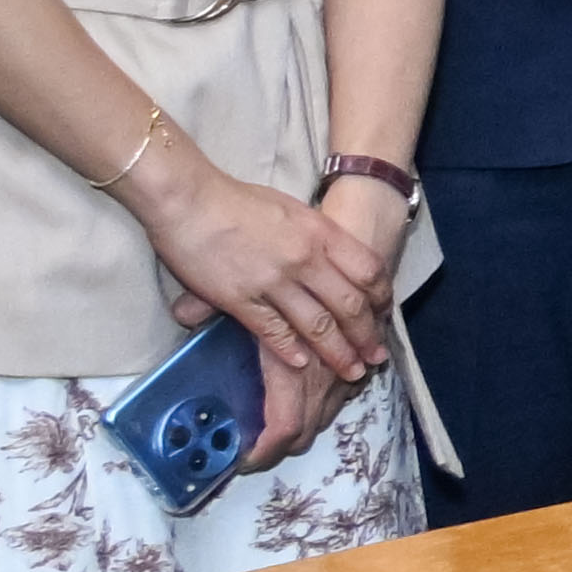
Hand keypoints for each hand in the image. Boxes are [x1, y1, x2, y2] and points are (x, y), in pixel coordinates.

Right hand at [143, 165, 390, 431]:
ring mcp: (273, 281)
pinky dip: (290, 351)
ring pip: (318, 325)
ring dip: (338, 353)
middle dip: (367, 335)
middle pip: (349, 305)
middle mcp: (304, 259)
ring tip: (350, 372)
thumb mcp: (292, 210)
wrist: (188, 199)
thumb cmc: (237, 200)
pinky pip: (274, 331)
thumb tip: (330, 258)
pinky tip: (302, 365)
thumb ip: (315, 236)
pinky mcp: (240, 299)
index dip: (381, 298)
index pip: (368, 270)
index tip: (384, 315)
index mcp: (320, 233)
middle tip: (376, 358)